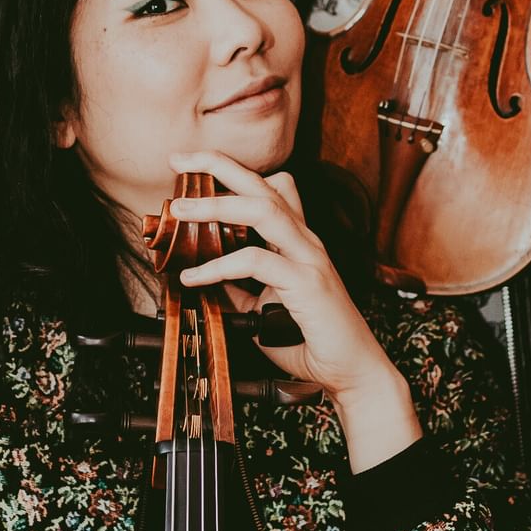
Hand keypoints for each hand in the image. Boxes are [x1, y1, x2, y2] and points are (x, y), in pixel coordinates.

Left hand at [167, 149, 420, 469]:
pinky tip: (194, 277)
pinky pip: (257, 261)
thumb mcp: (262, 308)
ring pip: (263, 211)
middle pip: (264, 185)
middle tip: (180, 159)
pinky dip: (220, 266)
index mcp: (298, 241)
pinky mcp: (307, 282)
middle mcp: (306, 241)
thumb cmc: (310, 340)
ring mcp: (309, 258)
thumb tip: (204, 276)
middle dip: (220, 165)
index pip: (269, 188)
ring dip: (217, 205)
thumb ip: (239, 288)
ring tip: (180, 208)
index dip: (231, 171)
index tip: (191, 164)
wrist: (351, 371)